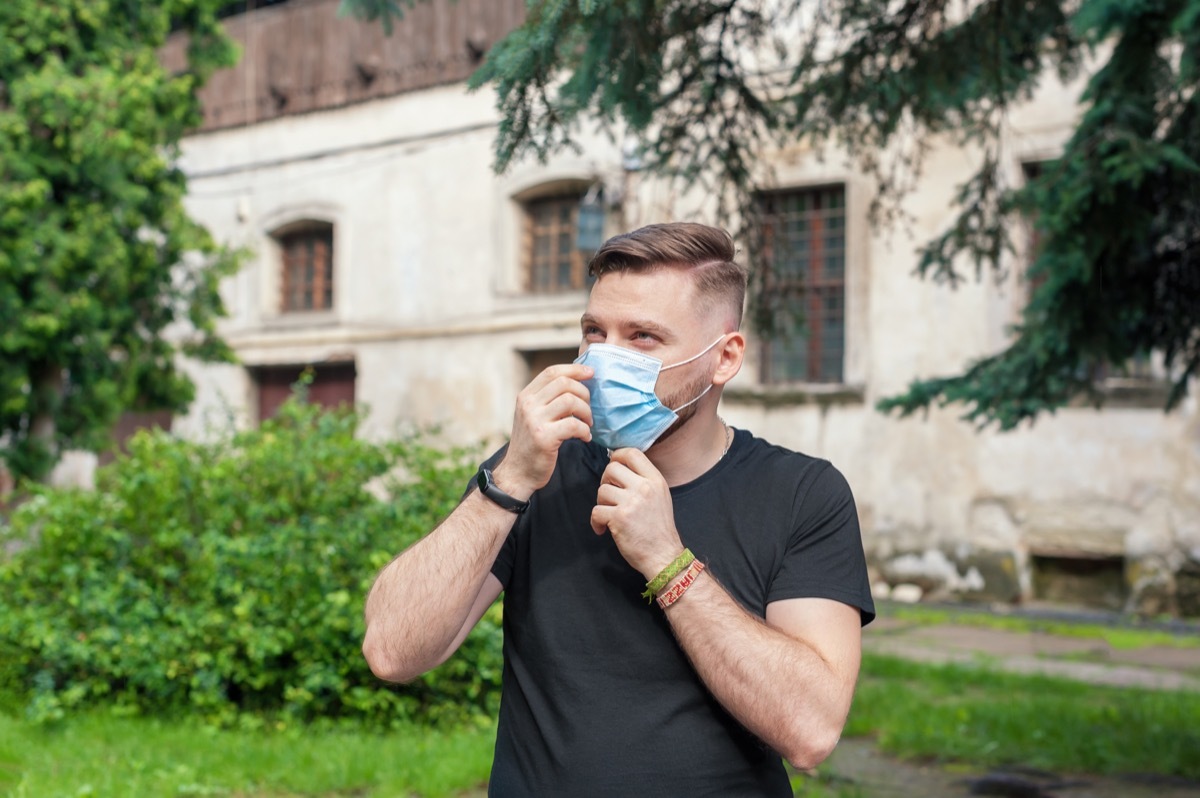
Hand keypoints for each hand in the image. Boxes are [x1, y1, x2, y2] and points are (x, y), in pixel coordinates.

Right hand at [493, 363, 592, 499]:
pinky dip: (585, 430)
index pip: (552, 372)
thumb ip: (547, 399)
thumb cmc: (532, 444)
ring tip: (587, 424)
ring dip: (586, 412)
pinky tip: (584, 437)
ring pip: (571, 401)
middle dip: (584, 393)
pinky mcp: (544, 438)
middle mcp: (528, 405)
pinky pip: (574, 425)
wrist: (518, 472)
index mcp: (525, 396)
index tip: (591, 373)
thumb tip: (577, 381)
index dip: (575, 369)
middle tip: (588, 409)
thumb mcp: (533, 416)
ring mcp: (534, 421)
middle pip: (564, 383)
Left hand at [590, 448, 684, 579]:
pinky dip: (596, 522)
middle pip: (612, 468)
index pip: (632, 453)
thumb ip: (643, 481)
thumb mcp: (660, 496)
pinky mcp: (619, 517)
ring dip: (601, 504)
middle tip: (610, 496)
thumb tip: (619, 467)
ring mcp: (632, 502)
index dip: (617, 456)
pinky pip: (596, 511)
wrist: (663, 556)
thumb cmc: (659, 529)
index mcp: (656, 480)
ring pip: (602, 490)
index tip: (613, 469)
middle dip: (606, 481)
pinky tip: (603, 529)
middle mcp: (644, 487)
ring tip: (610, 515)